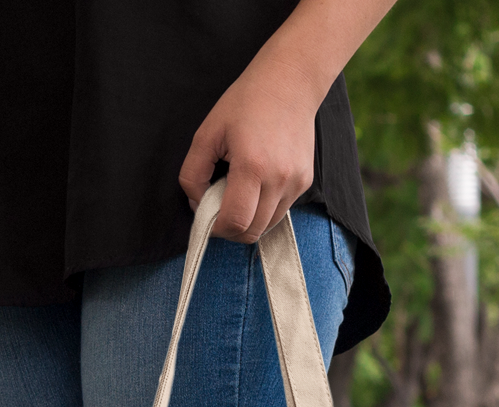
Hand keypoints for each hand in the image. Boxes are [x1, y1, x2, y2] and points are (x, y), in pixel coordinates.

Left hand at [179, 52, 323, 243]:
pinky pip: (280, 212)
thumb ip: (193, 174)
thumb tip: (197, 204)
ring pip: (267, 227)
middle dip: (230, 229)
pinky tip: (256, 186)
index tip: (207, 215)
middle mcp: (280, 179)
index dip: (216, 228)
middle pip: (251, 232)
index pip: (234, 222)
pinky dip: (263, 210)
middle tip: (219, 208)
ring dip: (248, 221)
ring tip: (238, 194)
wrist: (291, 81)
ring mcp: (296, 183)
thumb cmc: (247, 102)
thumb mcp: (207, 133)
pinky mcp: (305, 182)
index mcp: (253, 167)